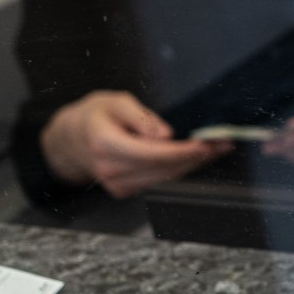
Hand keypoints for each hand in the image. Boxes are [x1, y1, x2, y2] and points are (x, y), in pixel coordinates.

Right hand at [41, 91, 231, 197]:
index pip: (151, 153)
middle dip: (196, 157)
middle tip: (223, 144)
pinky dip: (179, 170)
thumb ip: (141, 117)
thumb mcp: (115, 102)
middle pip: (163, 168)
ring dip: (193, 165)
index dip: (181, 151)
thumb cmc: (95, 116)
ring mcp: (116, 184)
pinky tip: (195, 158)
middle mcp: (110, 169)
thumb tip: (165, 135)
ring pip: (165, 178)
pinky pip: (158, 181)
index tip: (206, 145)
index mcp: (105, 144)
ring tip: (216, 149)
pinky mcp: (124, 191)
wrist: (70, 140)